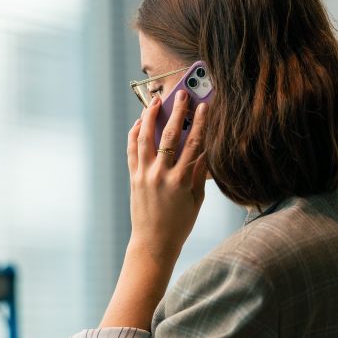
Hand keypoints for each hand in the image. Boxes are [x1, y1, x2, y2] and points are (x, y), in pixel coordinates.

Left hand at [127, 90, 209, 261]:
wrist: (153, 243)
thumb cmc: (180, 224)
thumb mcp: (197, 200)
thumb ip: (199, 173)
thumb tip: (205, 148)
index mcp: (181, 181)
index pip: (192, 144)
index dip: (199, 123)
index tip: (204, 106)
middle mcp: (161, 175)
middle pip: (168, 136)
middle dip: (176, 112)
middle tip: (181, 94)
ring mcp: (144, 175)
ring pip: (145, 138)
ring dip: (150, 117)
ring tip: (155, 101)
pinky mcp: (133, 178)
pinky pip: (132, 150)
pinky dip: (135, 134)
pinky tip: (140, 123)